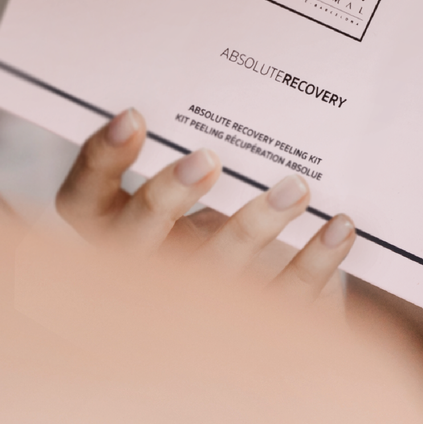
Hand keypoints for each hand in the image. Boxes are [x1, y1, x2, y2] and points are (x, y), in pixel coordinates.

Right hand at [57, 110, 355, 312]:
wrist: (262, 319)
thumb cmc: (220, 219)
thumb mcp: (195, 184)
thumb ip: (193, 150)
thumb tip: (229, 88)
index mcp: (115, 226)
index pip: (83, 197)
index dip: (101, 160)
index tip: (134, 116)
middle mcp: (143, 271)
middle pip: (136, 241)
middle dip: (168, 197)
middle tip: (208, 158)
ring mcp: (193, 313)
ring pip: (212, 275)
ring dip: (254, 227)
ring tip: (295, 186)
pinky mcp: (256, 335)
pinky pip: (283, 301)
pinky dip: (315, 262)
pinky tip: (340, 226)